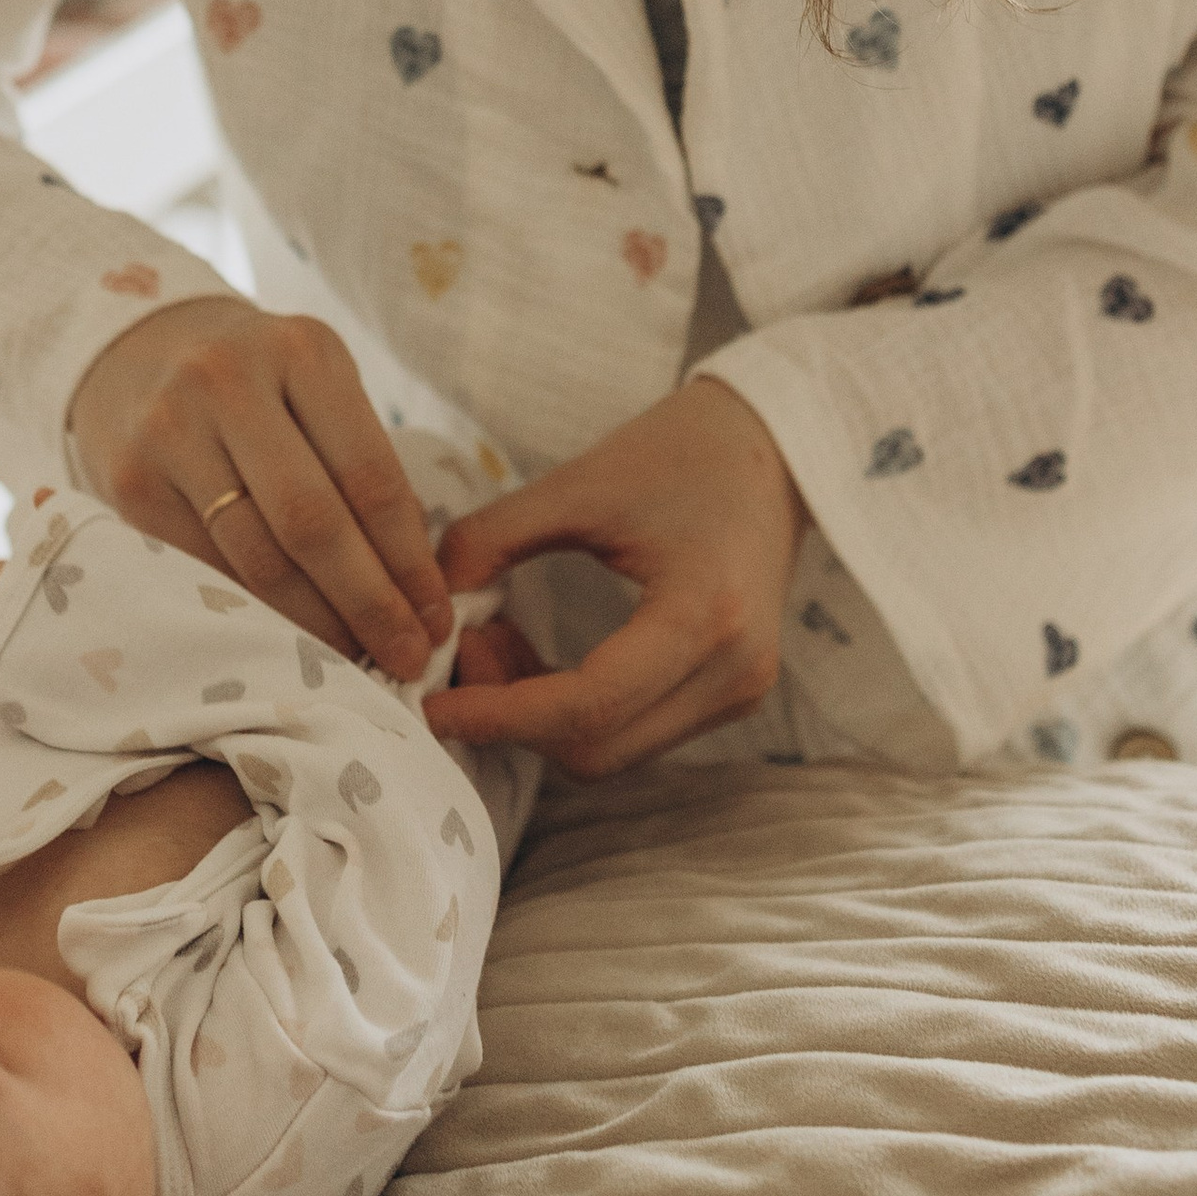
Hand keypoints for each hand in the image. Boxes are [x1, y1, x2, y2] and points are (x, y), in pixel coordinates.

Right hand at [67, 297, 455, 682]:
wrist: (135, 352)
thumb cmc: (256, 382)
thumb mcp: (316, 388)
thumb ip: (362, 465)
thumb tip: (415, 581)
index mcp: (301, 351)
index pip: (370, 475)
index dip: (409, 561)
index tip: (436, 619)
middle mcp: (228, 381)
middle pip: (313, 521)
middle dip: (369, 603)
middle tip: (406, 657)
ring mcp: (170, 431)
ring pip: (256, 557)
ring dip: (314, 622)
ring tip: (352, 657)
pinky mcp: (130, 484)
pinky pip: (204, 569)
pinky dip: (253, 612)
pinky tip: (286, 636)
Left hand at [426, 380, 806, 777]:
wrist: (769, 446)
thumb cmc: (678, 451)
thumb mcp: (575, 484)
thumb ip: (491, 540)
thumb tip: (427, 603)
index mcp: (703, 614)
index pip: (588, 704)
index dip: (500, 715)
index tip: (434, 705)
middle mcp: (734, 671)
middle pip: (598, 748)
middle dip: (513, 718)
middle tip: (461, 653)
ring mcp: (740, 690)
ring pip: (614, 749)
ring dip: (539, 716)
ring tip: (492, 641)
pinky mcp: (728, 692)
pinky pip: (635, 729)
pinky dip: (573, 708)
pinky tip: (534, 655)